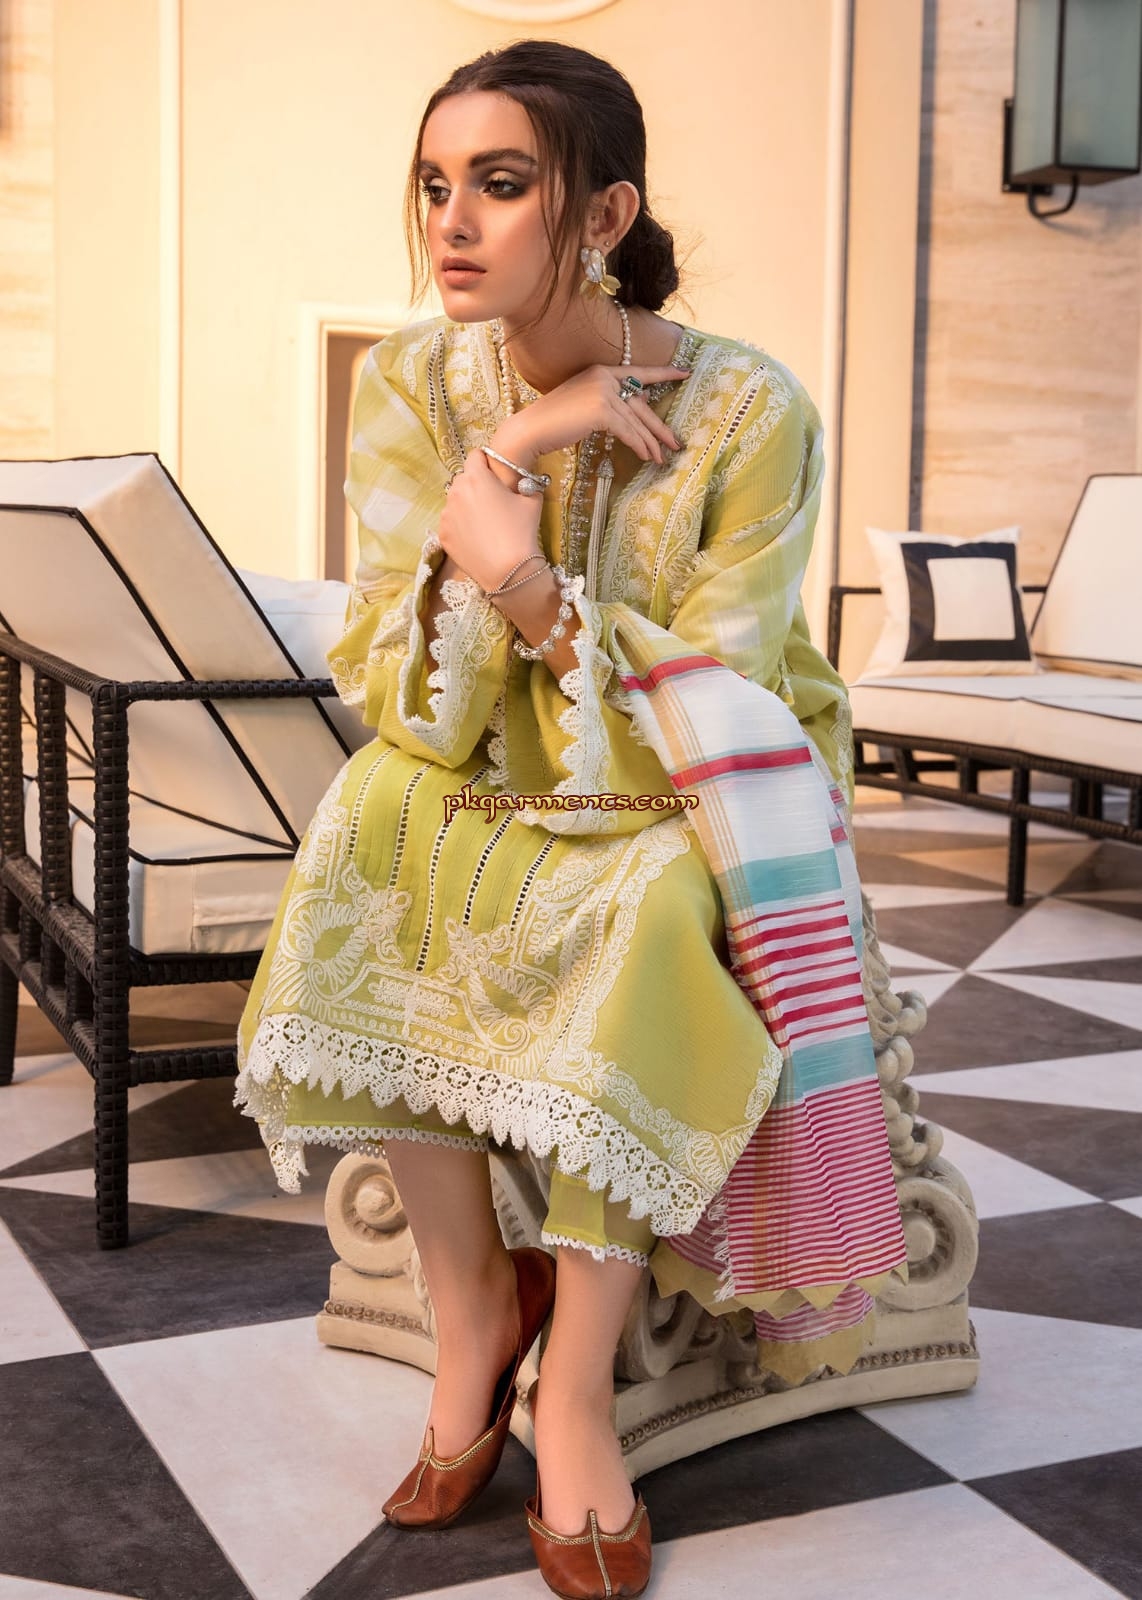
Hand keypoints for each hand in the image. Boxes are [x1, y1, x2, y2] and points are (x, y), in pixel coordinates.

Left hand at [436, 449, 542, 592]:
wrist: (508, 571)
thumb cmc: (521, 532)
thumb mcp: (533, 501)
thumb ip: (525, 484)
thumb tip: (522, 481)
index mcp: (476, 477)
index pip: (476, 456)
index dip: (486, 462)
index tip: (493, 473)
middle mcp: (456, 491)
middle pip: (463, 479)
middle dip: (475, 484)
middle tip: (491, 501)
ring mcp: (446, 515)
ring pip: (455, 502)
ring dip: (466, 506)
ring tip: (483, 523)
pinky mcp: (443, 534)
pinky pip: (451, 523)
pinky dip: (460, 526)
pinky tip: (476, 537)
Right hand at [492, 363, 689, 469]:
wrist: (531, 429)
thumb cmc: (555, 421)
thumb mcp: (586, 404)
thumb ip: (610, 401)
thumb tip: (639, 402)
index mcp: (601, 371)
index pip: (639, 372)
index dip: (663, 374)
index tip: (685, 373)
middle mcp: (604, 377)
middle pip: (641, 404)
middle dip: (659, 427)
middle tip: (676, 443)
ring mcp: (603, 392)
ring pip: (636, 421)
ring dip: (650, 443)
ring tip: (661, 458)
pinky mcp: (602, 410)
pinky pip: (628, 431)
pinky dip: (639, 446)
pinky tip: (646, 457)